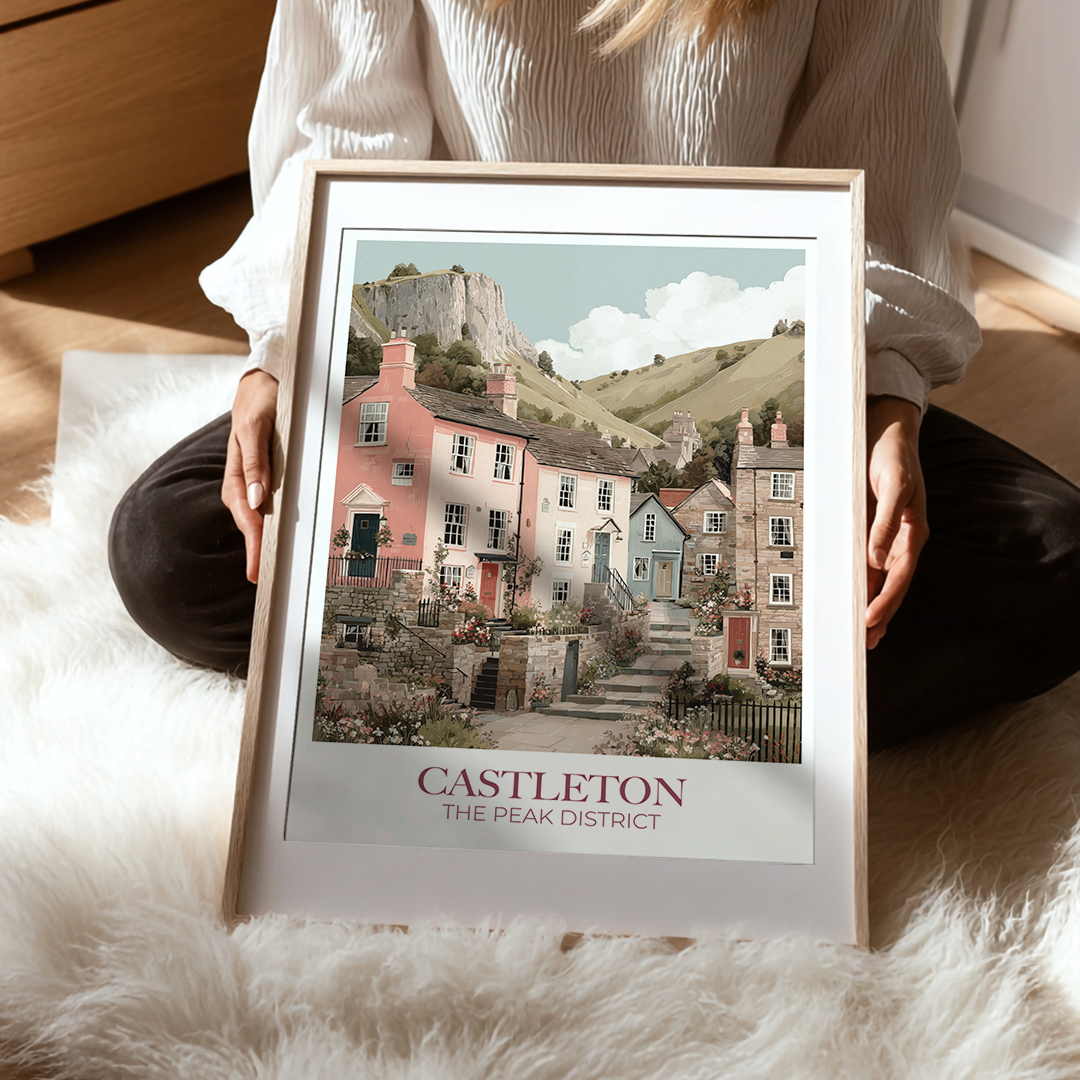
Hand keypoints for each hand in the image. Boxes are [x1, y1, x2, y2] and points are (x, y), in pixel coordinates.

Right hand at [222, 370, 278, 582]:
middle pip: (251, 523)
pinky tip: (280, 539)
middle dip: (257, 552)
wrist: (263, 382)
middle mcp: (245, 481)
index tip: (256, 570)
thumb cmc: (259, 400)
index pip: (246, 516)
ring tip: (271, 570)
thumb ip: (255, 460)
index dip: (252, 544)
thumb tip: (256, 499)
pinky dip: (273, 524)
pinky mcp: (266, 477)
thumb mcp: (256, 425)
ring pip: (258, 517)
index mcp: (238, 472)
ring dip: (264, 542)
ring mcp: (255, 480)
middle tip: (265, 582)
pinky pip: (269, 506)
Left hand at [865, 396, 927, 649]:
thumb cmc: (892, 455)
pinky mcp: (872, 530)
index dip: (885, 601)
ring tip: (861, 636)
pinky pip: (866, 565)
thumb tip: (876, 558)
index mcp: (913, 534)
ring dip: (870, 606)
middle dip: (879, 616)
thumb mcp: (893, 483)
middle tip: (863, 645)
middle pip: (890, 586)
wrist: (886, 430)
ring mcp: (886, 537)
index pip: (899, 577)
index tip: (870, 622)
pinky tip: (853, 600)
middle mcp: (901, 541)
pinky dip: (861, 585)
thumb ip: (886, 521)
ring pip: (879, 580)